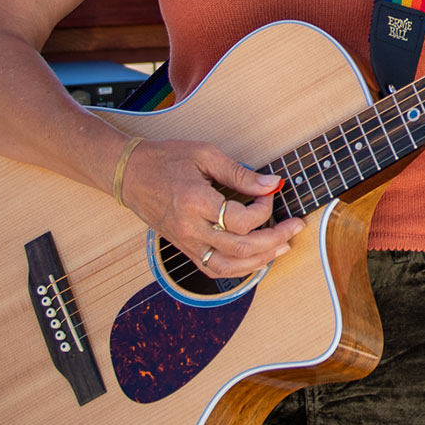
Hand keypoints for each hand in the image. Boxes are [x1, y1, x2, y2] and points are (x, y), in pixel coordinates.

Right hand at [120, 139, 306, 278]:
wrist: (129, 174)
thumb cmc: (165, 159)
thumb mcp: (205, 155)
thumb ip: (240, 173)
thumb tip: (271, 184)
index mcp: (194, 202)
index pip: (240, 219)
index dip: (264, 210)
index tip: (269, 194)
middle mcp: (189, 228)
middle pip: (240, 247)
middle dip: (275, 239)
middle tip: (295, 227)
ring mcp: (185, 243)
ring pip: (229, 266)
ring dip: (261, 260)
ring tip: (282, 247)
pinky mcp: (184, 249)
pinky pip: (213, 269)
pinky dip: (239, 270)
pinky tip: (256, 260)